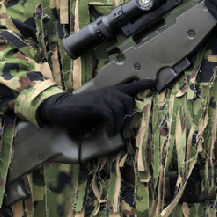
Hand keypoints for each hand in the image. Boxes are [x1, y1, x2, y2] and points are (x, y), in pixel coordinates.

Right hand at [36, 79, 154, 136]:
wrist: (61, 108)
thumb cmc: (81, 110)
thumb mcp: (99, 109)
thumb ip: (111, 111)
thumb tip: (124, 120)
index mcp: (110, 92)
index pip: (130, 86)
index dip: (142, 85)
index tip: (154, 83)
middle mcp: (108, 92)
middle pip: (128, 101)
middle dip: (129, 114)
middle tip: (124, 127)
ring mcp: (102, 98)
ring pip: (120, 109)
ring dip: (119, 124)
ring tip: (114, 133)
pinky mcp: (95, 105)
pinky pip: (111, 115)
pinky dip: (112, 126)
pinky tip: (109, 133)